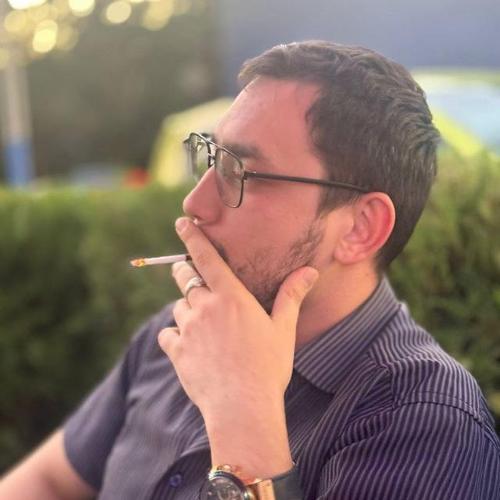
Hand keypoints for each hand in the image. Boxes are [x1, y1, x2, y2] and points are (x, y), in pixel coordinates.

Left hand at [157, 217, 317, 418]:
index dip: (192, 238)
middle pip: (185, 278)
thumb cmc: (268, 367)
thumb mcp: (283, 329)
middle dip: (185, 272)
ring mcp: (188, 329)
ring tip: (202, 323)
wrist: (243, 408)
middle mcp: (205, 307)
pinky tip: (187, 345)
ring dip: (186, 309)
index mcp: (231, 297)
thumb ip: (292, 296)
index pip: (206, 258)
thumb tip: (309, 271)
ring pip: (178, 307)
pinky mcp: (177, 352)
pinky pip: (167, 335)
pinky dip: (174, 336)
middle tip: (191, 276)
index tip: (182, 223)